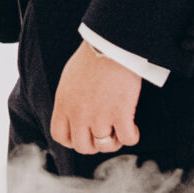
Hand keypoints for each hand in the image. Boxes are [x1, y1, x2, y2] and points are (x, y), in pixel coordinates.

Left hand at [50, 42, 140, 156]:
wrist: (110, 46)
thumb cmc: (91, 57)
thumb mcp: (69, 80)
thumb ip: (69, 99)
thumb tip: (74, 111)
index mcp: (64, 104)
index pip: (60, 136)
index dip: (73, 140)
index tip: (85, 135)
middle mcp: (79, 114)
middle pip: (83, 147)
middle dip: (95, 144)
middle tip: (105, 134)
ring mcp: (99, 116)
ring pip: (106, 145)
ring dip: (115, 140)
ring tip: (120, 129)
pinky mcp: (120, 113)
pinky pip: (128, 139)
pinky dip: (132, 136)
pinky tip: (133, 126)